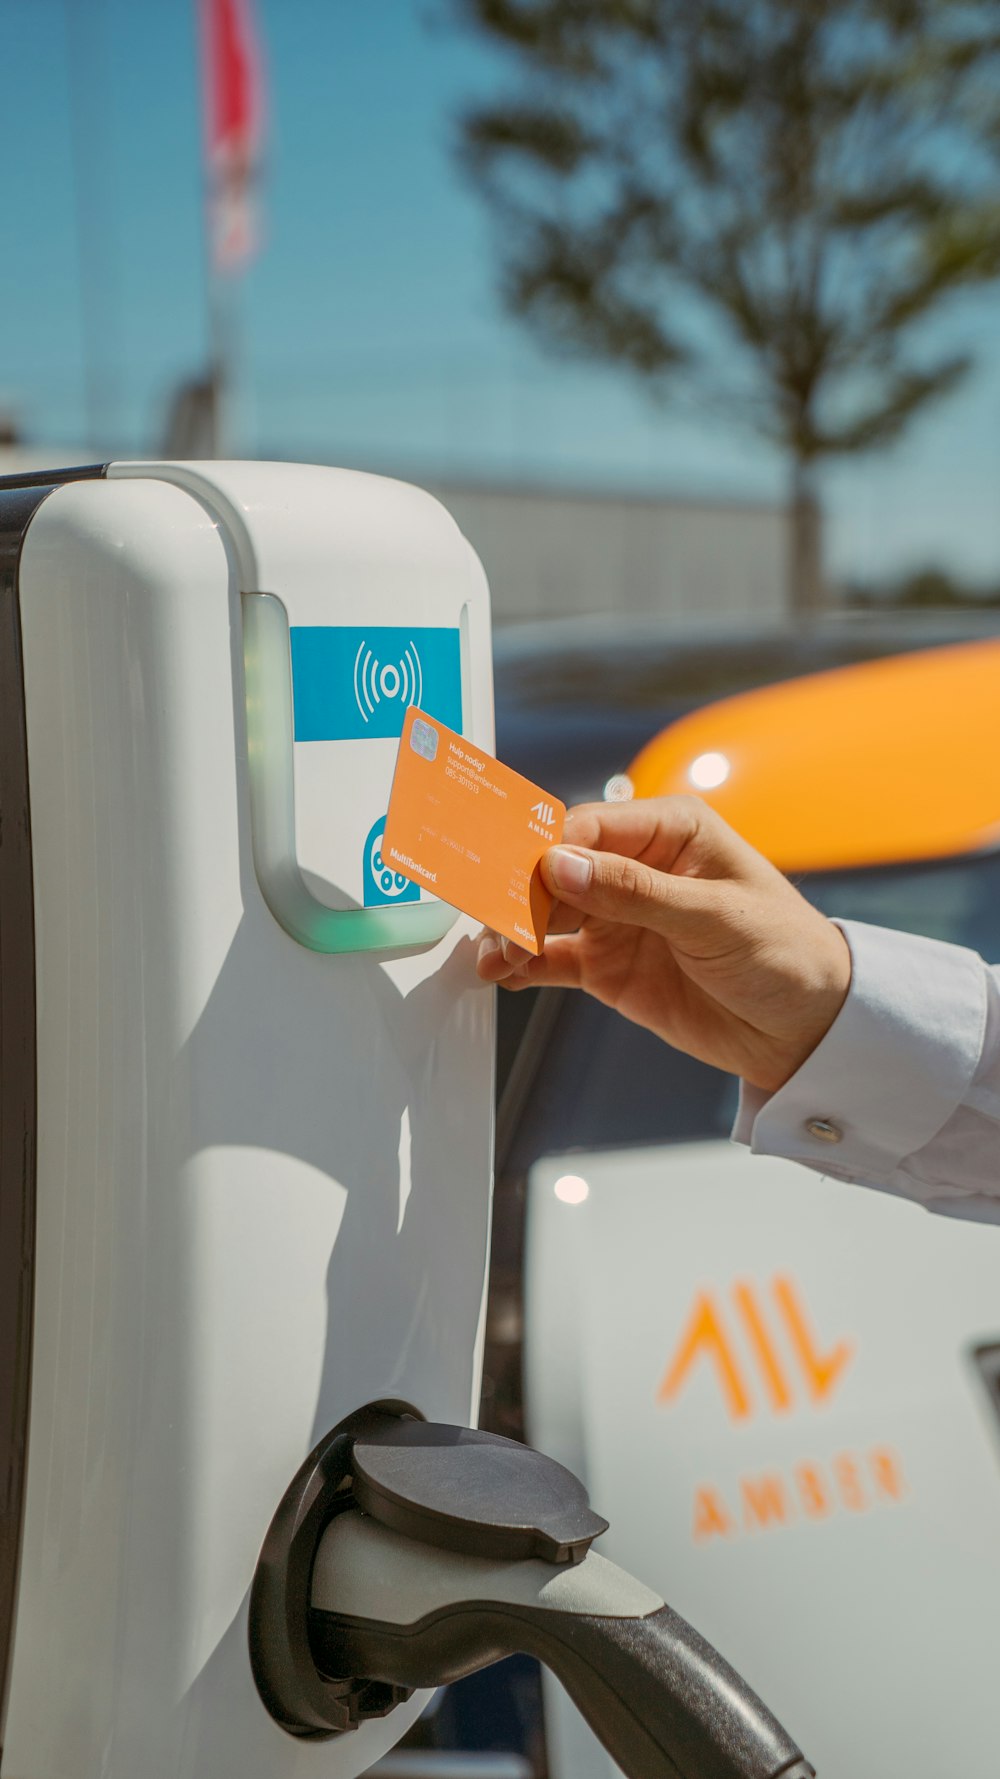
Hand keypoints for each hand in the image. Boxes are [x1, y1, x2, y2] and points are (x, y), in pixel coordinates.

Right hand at [476, 797, 850, 1093]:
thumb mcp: (715, 918)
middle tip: (488, 919)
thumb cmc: (787, 954)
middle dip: (516, 892)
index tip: (507, 874)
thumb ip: (635, 892)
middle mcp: (637, 866)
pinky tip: (500, 973)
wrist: (808, 1031)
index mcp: (670, 831)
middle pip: (555, 868)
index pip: (588, 829)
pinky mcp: (609, 965)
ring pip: (545, 913)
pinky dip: (522, 964)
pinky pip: (552, 959)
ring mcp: (619, 917)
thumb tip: (560, 863)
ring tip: (492, 955)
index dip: (542, 850)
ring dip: (513, 930)